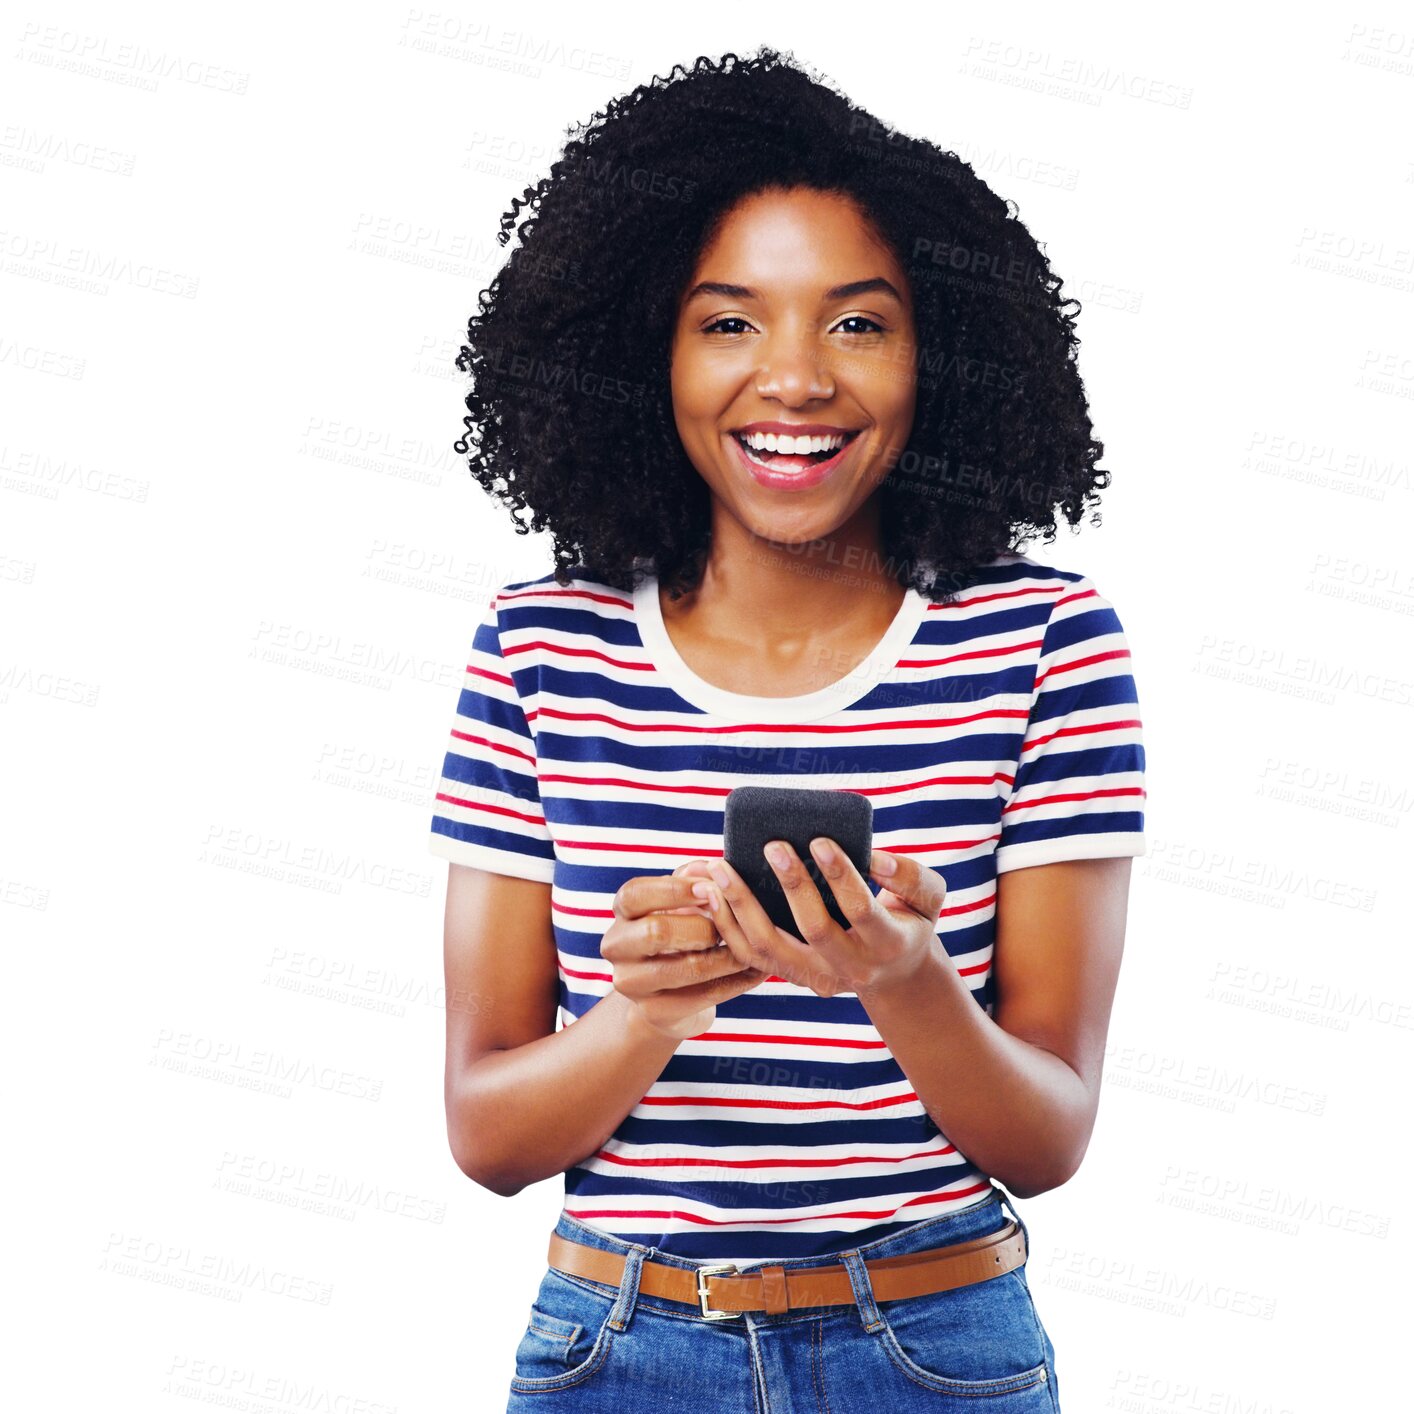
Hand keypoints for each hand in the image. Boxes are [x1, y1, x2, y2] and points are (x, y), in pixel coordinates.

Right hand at [601, 860, 765, 1040]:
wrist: (667, 993)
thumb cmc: (680, 933)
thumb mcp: (681, 904)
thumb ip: (694, 880)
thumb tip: (712, 867)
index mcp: (622, 912)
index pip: (636, 894)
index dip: (674, 890)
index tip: (709, 887)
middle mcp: (617, 947)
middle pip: (657, 932)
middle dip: (704, 926)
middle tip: (732, 925)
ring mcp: (632, 983)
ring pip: (688, 967)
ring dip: (728, 956)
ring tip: (754, 949)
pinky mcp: (654, 1012)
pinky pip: (705, 995)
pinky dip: (737, 982)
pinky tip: (757, 972)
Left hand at [693, 841, 946, 1001]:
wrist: (894, 972)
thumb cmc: (909, 920)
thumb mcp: (928, 899)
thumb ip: (911, 876)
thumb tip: (874, 857)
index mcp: (888, 944)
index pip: (861, 910)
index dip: (840, 876)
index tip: (820, 840)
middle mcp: (851, 967)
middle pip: (813, 930)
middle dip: (792, 885)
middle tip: (772, 845)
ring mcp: (817, 977)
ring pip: (769, 949)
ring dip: (741, 907)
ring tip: (721, 869)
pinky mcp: (791, 976)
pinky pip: (750, 955)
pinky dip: (727, 924)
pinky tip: (712, 892)